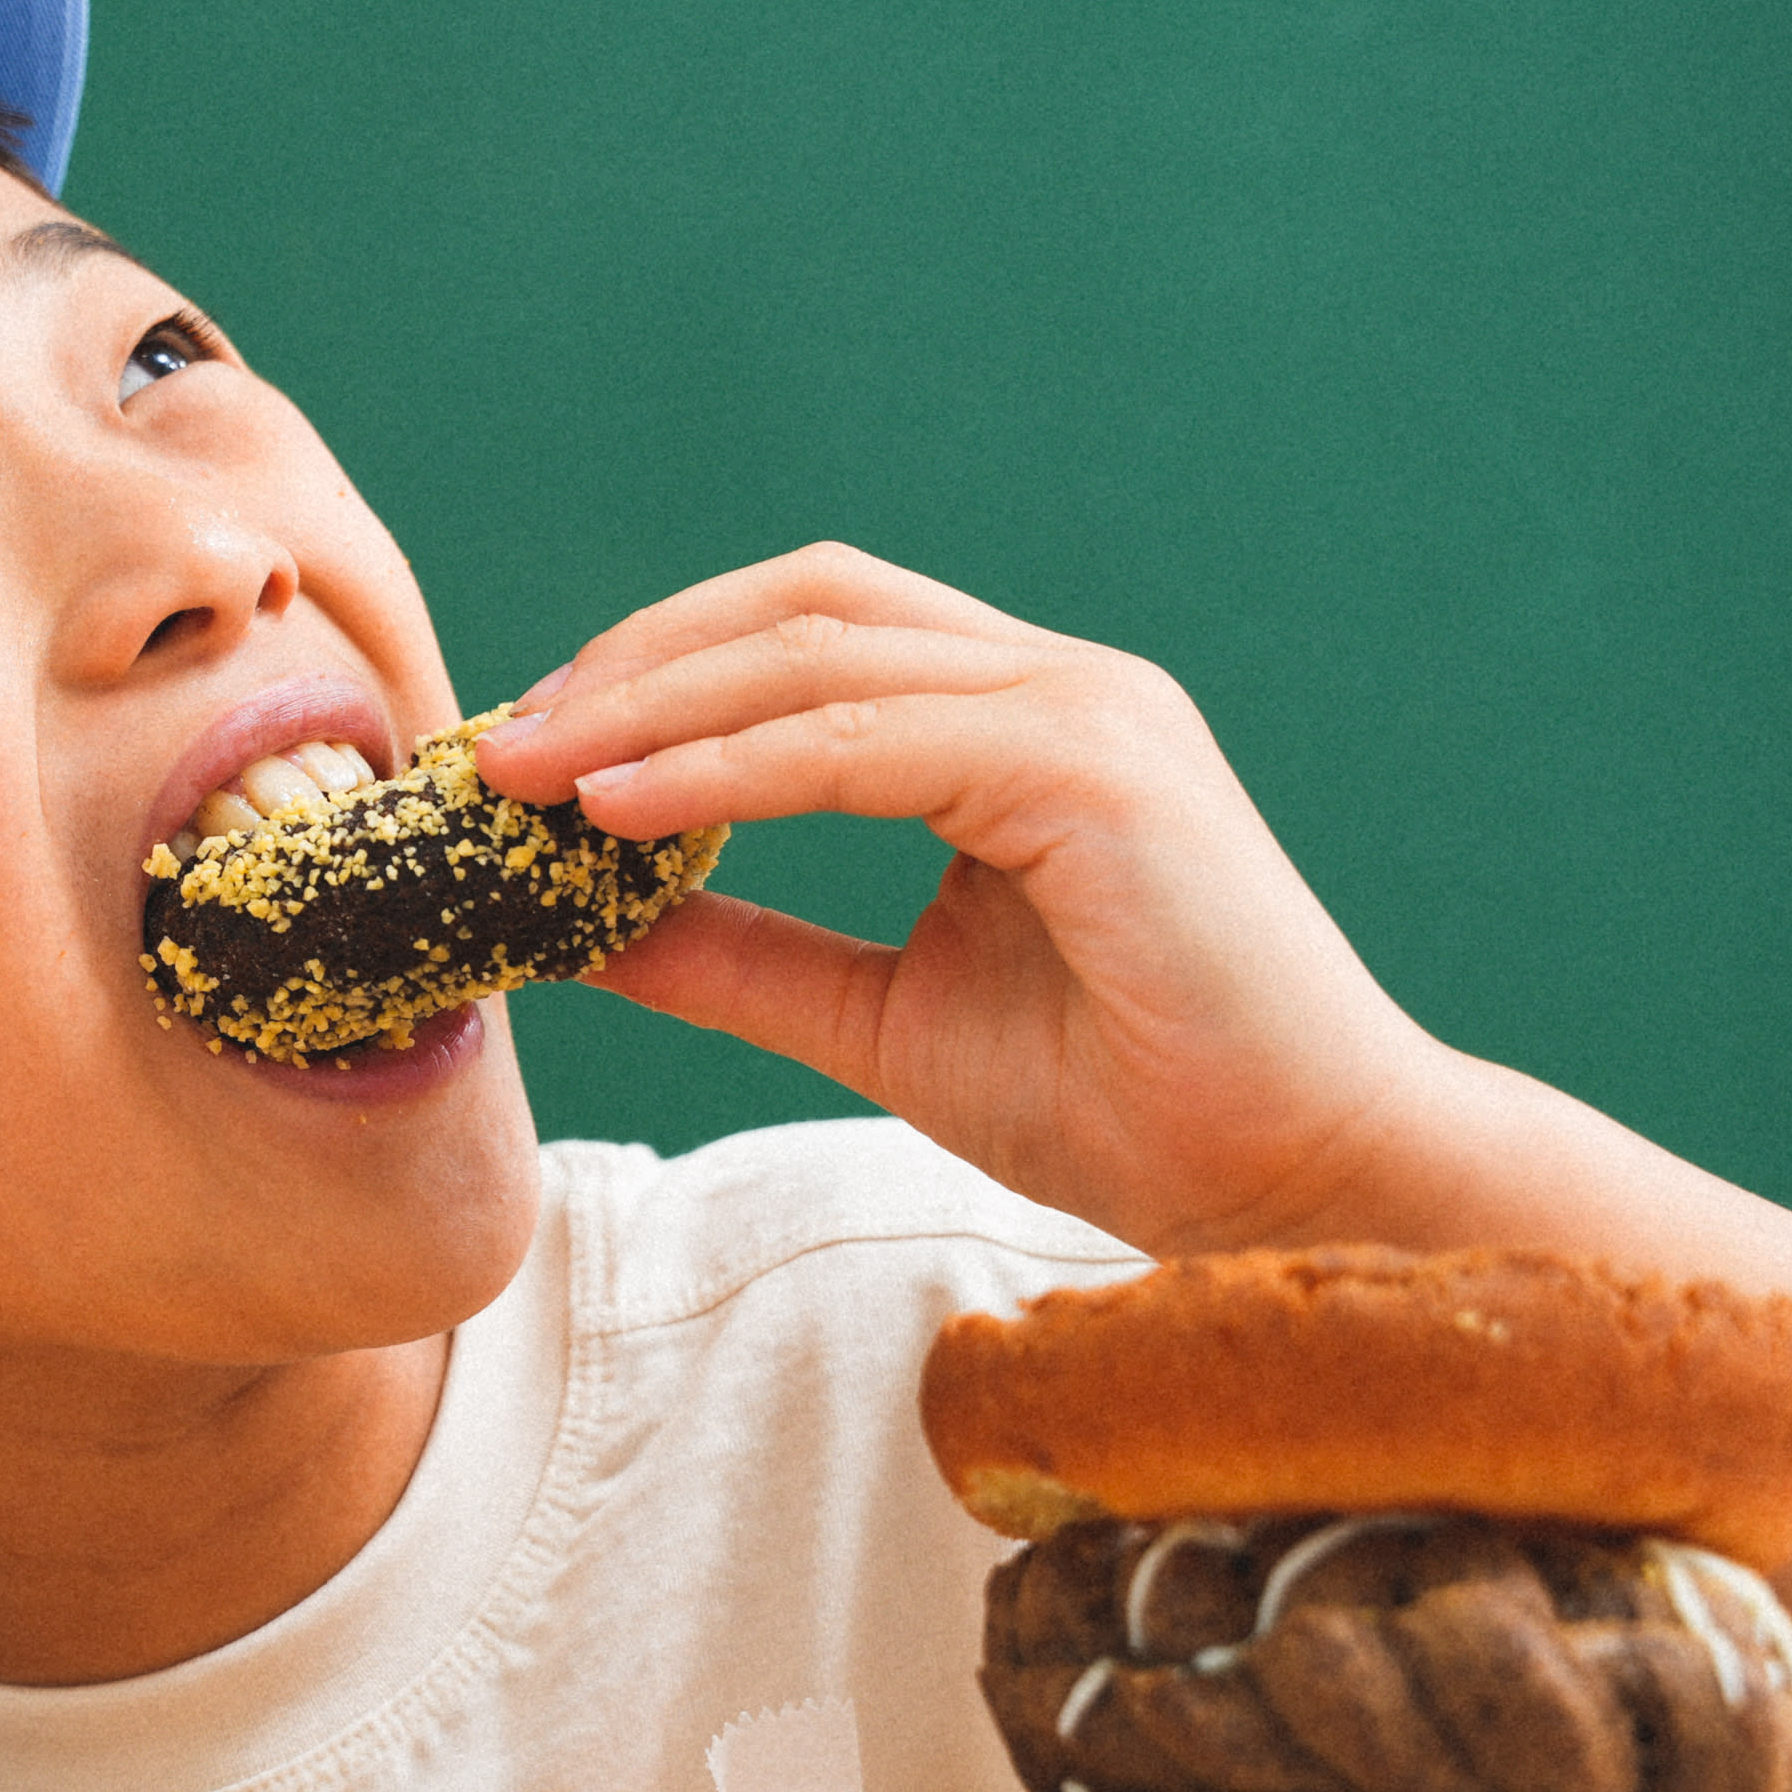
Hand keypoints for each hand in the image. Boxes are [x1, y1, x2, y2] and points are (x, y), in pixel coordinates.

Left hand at [469, 544, 1456, 1254]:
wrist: (1293, 1190)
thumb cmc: (1124, 1106)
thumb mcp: (876, 1020)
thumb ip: (738, 956)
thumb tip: (574, 929)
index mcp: (1017, 724)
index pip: (808, 632)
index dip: (657, 669)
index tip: (527, 755)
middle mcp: (1060, 687)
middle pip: (802, 601)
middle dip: (633, 661)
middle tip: (499, 748)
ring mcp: (1088, 714)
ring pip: (820, 654)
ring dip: (652, 706)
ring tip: (527, 775)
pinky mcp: (1099, 773)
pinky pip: (865, 743)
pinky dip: (727, 769)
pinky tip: (624, 813)